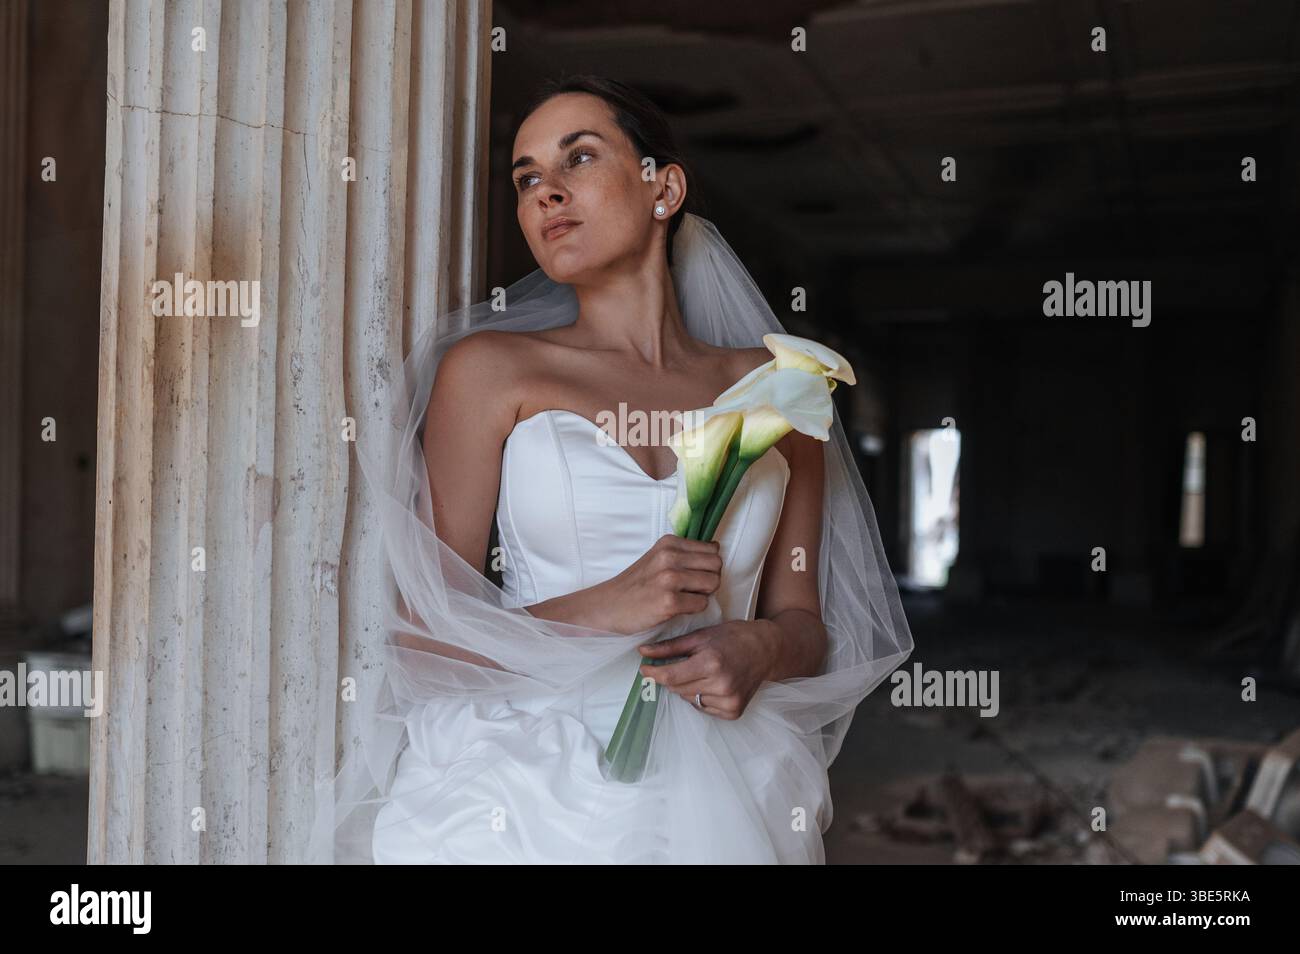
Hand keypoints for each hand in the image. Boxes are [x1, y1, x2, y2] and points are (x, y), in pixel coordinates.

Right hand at [597, 534, 722, 634]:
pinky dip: (694, 609)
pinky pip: (702, 604)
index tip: (694, 575)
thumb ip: (683, 553)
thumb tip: (716, 550)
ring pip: (713, 583)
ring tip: (684, 598)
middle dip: (710, 579)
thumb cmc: (635, 585)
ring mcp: (669, 578)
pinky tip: (677, 608)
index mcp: (669, 543)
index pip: (712, 549)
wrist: (608, 606)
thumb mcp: (657, 558)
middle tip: (692, 589)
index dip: (708, 565)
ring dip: (703, 594)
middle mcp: (670, 556)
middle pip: (716, 565)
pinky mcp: (669, 601)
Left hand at [635, 619, 777, 719]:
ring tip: (702, 671)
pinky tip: (712, 683)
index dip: (653, 674)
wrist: (767, 649)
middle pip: (678, 689)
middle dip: (673, 677)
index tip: (644, 669)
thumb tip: (642, 651)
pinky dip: (702, 697)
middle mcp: (721, 685)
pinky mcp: (734, 711)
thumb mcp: (701, 636)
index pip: (671, 677)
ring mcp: (729, 701)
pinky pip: (704, 708)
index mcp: (711, 662)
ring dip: (688, 688)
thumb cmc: (733, 637)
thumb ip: (670, 647)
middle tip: (682, 664)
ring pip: (689, 699)